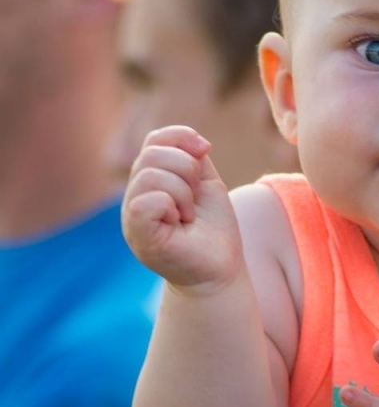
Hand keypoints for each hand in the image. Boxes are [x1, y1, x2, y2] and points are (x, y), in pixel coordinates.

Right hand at [122, 126, 243, 290]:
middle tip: (195, 199)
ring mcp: (131, 214)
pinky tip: (180, 223)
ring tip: (188, 214)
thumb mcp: (206, 183)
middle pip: (153, 153)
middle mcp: (134, 194)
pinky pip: (146, 201)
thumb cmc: (212, 228)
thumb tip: (197, 143)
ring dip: (183, 192)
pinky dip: (172, 206)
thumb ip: (194, 157)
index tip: (206, 153)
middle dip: (187, 169)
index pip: (155, 139)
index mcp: (149, 179)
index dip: (182, 138)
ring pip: (151, 175)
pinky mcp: (137, 234)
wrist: (219, 268)